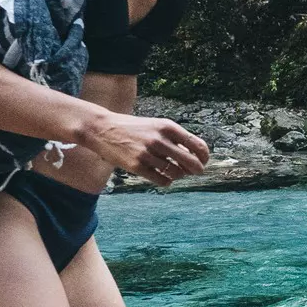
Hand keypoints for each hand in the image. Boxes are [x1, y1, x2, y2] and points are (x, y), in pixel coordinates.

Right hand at [89, 110, 209, 187]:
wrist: (102, 129)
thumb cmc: (133, 128)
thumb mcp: (156, 125)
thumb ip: (175, 137)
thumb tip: (196, 156)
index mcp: (167, 127)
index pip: (197, 145)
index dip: (204, 157)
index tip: (203, 161)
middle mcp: (159, 139)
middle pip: (191, 162)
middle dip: (197, 170)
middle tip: (194, 172)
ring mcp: (147, 153)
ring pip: (177, 173)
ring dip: (179, 175)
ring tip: (173, 172)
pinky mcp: (137, 166)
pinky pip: (162, 180)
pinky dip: (166, 181)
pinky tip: (163, 177)